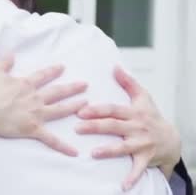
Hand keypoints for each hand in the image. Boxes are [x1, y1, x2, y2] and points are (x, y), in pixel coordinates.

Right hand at [0, 55, 87, 156]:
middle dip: (71, 88)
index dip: (53, 71)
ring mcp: (35, 113)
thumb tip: (11, 53)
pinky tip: (75, 152)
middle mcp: (34, 97)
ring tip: (86, 104)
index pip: (43, 76)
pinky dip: (63, 146)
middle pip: (57, 92)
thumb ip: (4, 62)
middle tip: (84, 85)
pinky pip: (50, 139)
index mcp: (25, 84)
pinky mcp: (32, 128)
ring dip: (73, 107)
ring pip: (59, 110)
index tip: (62, 68)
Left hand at [75, 67, 180, 189]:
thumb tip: (114, 66)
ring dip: (109, 151)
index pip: (112, 109)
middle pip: (113, 126)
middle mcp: (136, 127)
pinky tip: (121, 186)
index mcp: (132, 112)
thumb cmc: (151, 116)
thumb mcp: (142, 97)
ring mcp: (141, 143)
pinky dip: (131, 178)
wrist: (172, 139)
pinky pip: (138, 169)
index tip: (80, 110)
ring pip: (123, 147)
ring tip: (94, 153)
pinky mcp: (146, 158)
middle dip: (95, 127)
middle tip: (77, 128)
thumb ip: (127, 82)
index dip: (97, 110)